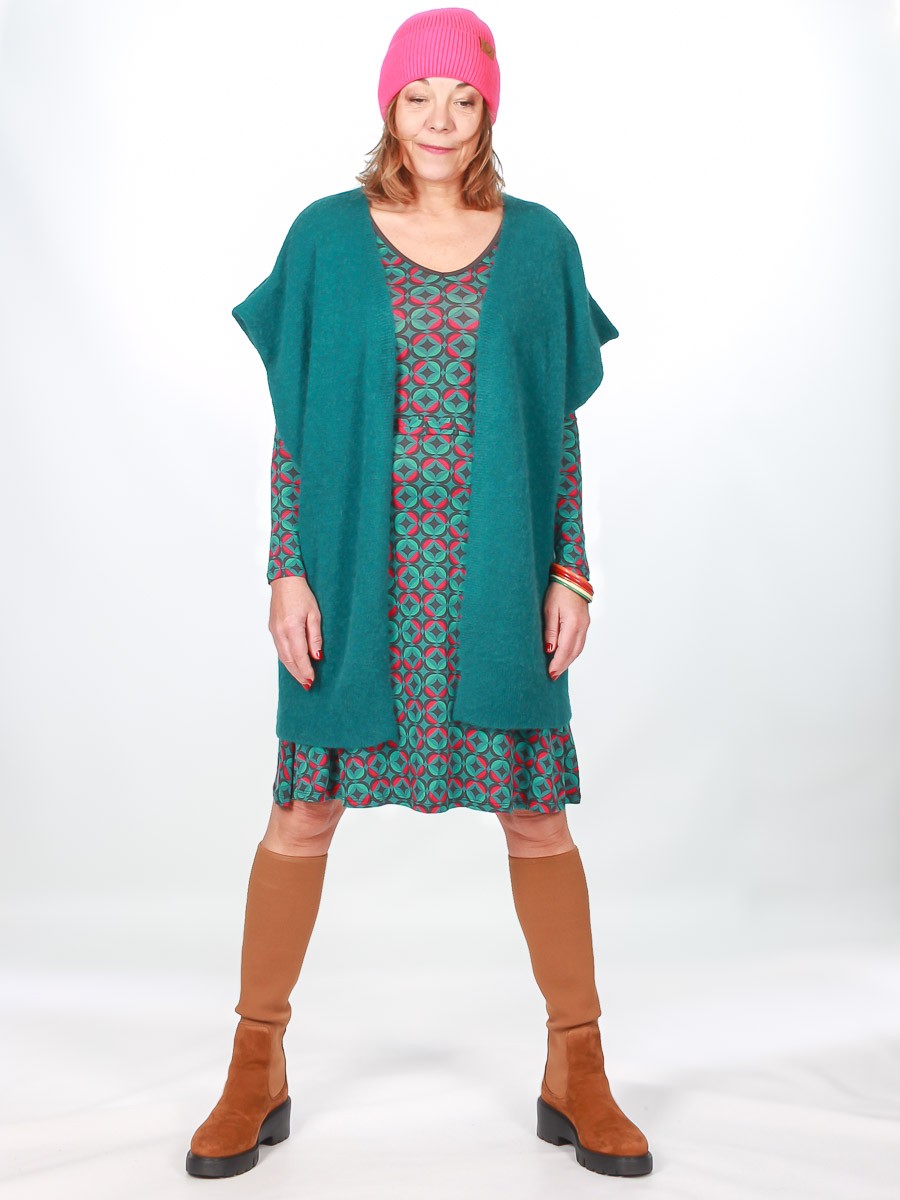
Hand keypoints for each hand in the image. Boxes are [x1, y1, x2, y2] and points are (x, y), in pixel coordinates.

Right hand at [268, 575, 322, 689]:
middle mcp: (280, 632)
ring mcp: (274, 631)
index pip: (300, 655)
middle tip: (307, 685)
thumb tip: (316, 656)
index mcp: (292, 627)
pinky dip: (287, 660)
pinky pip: (279, 650)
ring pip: (282, 656)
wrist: (285, 581)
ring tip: (301, 679)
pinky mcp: (272, 630)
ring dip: (292, 669)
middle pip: (289, 660)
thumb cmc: (302, 594)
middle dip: (298, 674)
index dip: (306, 669)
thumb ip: (315, 637)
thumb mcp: (315, 614)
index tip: (312, 680)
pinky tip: (293, 665)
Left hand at [543, 581, 589, 679]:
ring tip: (558, 669)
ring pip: (578, 649)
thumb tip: (550, 650)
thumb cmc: (558, 591)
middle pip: (574, 652)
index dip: (557, 663)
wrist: (572, 577)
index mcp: (572, 624)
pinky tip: (566, 656)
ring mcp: (585, 625)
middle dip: (563, 665)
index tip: (550, 673)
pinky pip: (580, 642)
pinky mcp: (585, 623)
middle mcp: (582, 626)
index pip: (565, 649)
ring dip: (568, 660)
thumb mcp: (549, 610)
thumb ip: (550, 631)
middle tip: (553, 676)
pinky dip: (573, 652)